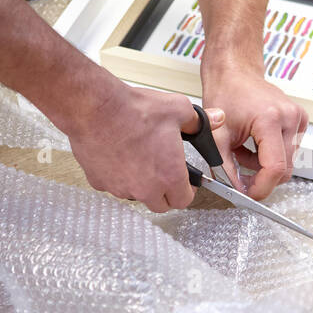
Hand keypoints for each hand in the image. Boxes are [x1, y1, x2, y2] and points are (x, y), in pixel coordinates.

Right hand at [60, 72, 219, 212]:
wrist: (95, 107)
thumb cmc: (134, 110)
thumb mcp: (178, 110)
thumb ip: (201, 122)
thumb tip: (217, 119)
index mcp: (168, 176)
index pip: (183, 200)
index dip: (187, 191)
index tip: (185, 183)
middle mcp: (144, 188)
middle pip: (160, 205)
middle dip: (165, 193)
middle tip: (164, 174)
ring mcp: (120, 187)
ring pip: (135, 195)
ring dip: (141, 185)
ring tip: (141, 159)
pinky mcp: (99, 182)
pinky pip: (112, 185)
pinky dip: (117, 176)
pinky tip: (119, 155)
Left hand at [201, 64, 307, 199]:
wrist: (235, 73)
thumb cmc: (226, 94)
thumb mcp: (217, 135)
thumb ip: (225, 167)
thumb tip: (237, 191)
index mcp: (270, 118)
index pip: (275, 167)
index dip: (262, 187)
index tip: (249, 194)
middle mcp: (290, 117)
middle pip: (284, 169)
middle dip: (261, 177)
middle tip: (238, 172)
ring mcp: (298, 118)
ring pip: (287, 162)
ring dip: (264, 164)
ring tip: (242, 149)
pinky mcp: (300, 120)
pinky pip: (289, 151)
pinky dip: (270, 154)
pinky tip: (255, 142)